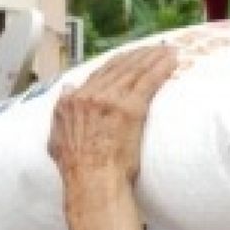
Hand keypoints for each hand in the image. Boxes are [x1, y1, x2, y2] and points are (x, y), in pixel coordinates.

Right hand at [48, 45, 177, 197]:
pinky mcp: (131, 107)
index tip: (129, 58)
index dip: (116, 64)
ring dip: (153, 57)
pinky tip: (172, 60)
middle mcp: (89, 95)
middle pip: (118, 67)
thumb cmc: (78, 170)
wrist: (92, 181)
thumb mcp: (57, 139)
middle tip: (153, 48)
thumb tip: (67, 88)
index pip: (98, 74)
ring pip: (135, 69)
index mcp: (71, 102)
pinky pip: (148, 80)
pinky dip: (161, 67)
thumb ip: (61, 112)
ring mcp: (110, 99)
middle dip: (137, 55)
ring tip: (167, 50)